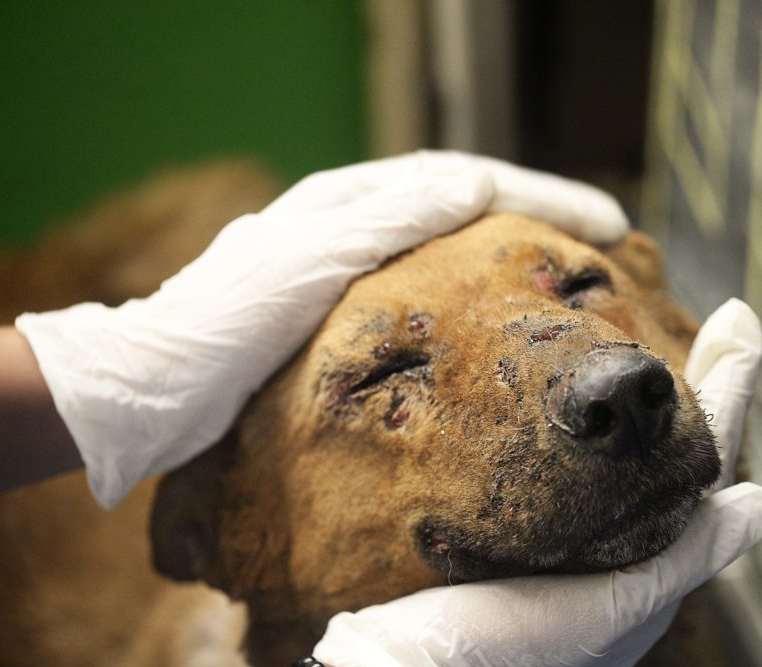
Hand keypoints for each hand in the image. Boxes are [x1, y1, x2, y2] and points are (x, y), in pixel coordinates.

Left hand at [16, 151, 628, 507]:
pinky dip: (474, 296)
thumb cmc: (220, 328)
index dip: (544, 194)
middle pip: (466, 206)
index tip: (612, 223)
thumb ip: (387, 219)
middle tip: (613, 244)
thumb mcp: (310, 261)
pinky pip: (424, 291)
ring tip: (572, 279)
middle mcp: (347, 226)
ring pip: (449, 250)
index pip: (466, 179)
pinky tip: (499, 326)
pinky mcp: (333, 318)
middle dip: (541, 217)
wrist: (149, 392)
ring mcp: (342, 271)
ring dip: (513, 255)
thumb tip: (475, 182)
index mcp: (345, 202)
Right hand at [314, 299, 761, 666]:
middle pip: (677, 458)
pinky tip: (602, 414)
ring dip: (663, 412)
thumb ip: (688, 556)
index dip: (726, 390)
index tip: (741, 317)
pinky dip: (609, 441)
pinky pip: (587, 480)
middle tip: (734, 320)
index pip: (703, 463)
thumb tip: (761, 501)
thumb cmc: (510, 648)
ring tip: (693, 353)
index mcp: (652, 578)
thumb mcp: (612, 611)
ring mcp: (578, 556)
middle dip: (707, 388)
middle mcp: (623, 563)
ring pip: (635, 468)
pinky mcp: (533, 547)